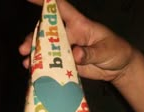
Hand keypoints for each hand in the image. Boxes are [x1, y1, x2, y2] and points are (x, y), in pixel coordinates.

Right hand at [19, 0, 134, 81]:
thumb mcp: (106, 50)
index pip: (60, 8)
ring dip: (36, 54)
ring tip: (27, 63)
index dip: (45, 2)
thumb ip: (91, 53)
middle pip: (47, 32)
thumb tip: (75, 54)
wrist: (119, 68)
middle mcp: (70, 35)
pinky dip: (44, 67)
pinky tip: (35, 72)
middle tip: (24, 49)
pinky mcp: (68, 64)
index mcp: (79, 25)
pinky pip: (54, 64)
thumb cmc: (116, 51)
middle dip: (33, 38)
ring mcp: (68, 50)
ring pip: (47, 49)